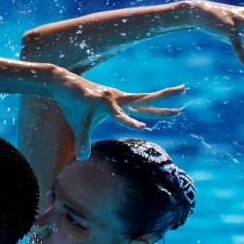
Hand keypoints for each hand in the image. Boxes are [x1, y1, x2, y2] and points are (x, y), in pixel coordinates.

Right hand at [48, 67, 186, 160]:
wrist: (59, 84)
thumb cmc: (74, 105)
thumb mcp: (82, 127)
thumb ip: (85, 140)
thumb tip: (83, 158)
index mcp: (120, 104)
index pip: (145, 107)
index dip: (161, 109)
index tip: (178, 109)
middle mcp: (117, 99)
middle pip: (144, 99)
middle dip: (163, 96)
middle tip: (184, 89)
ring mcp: (106, 98)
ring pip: (125, 108)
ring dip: (134, 117)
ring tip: (144, 127)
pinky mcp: (91, 100)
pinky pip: (97, 118)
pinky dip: (101, 127)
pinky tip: (104, 134)